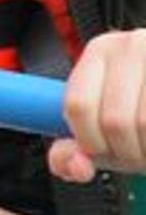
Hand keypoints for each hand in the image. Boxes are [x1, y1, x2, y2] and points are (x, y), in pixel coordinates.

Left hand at [52, 29, 145, 179]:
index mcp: (101, 50)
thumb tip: (78, 168)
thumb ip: (75, 150)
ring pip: (145, 126)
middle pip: (116, 121)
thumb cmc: (144, 107)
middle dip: (128, 154)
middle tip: (140, 158)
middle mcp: (133, 45)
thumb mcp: (105, 123)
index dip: (89, 142)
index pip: (78, 105)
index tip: (102, 153)